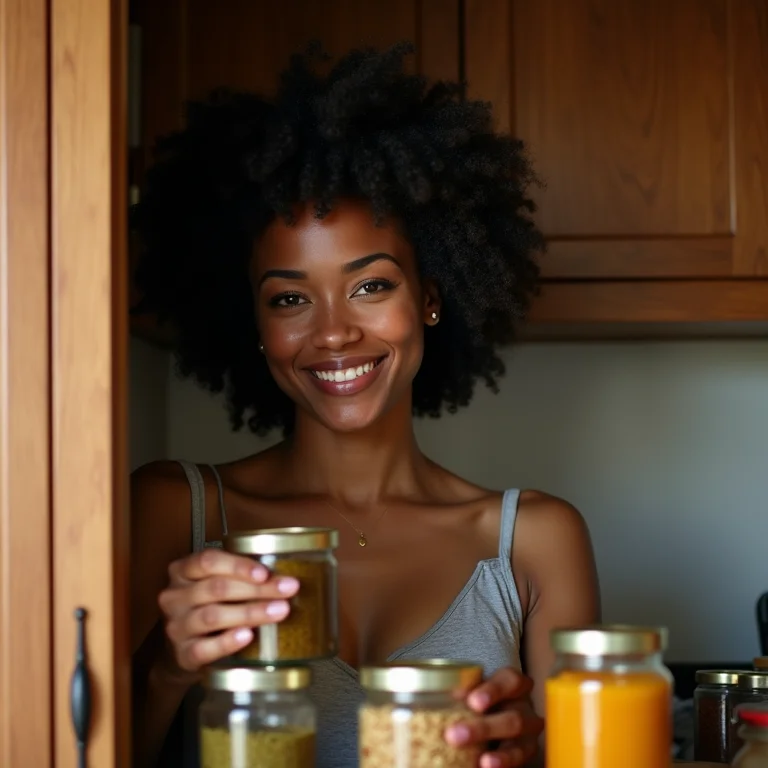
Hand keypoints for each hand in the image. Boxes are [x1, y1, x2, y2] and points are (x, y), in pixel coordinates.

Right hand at [157, 548, 298, 671]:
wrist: (186, 648)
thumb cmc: (210, 605)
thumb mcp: (217, 583)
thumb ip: (240, 576)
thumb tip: (284, 577)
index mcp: (183, 571)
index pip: (207, 561)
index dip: (238, 566)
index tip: (265, 572)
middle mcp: (175, 597)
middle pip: (216, 588)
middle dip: (256, 588)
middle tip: (287, 590)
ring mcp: (176, 626)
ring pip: (213, 616)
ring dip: (250, 612)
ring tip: (278, 611)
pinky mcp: (182, 654)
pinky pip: (204, 648)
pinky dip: (227, 642)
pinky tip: (247, 636)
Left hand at [444, 667, 543, 767]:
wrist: (490, 722)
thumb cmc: (478, 698)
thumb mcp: (473, 689)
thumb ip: (462, 692)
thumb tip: (442, 696)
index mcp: (514, 686)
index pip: (511, 681)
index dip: (493, 691)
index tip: (472, 702)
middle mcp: (525, 710)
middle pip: (513, 718)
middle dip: (484, 729)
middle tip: (454, 735)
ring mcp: (528, 737)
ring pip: (519, 747)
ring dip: (499, 756)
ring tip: (482, 762)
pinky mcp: (524, 757)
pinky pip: (517, 764)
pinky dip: (502, 765)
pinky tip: (483, 766)